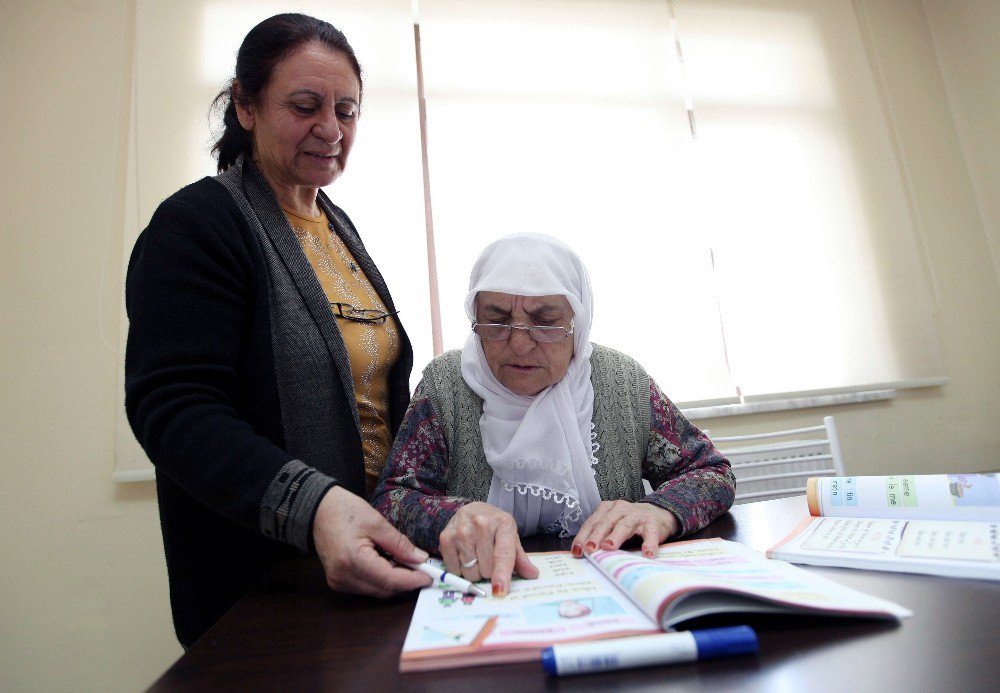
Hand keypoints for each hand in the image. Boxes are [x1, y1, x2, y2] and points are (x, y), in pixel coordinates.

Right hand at [312, 486, 432, 596]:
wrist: (318, 510)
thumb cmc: (345, 511)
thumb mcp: (376, 522)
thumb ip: (399, 544)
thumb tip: (420, 559)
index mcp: (353, 560)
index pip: (389, 580)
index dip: (412, 581)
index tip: (429, 577)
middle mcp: (344, 577)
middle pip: (383, 589)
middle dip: (405, 582)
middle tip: (422, 569)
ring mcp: (338, 582)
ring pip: (375, 591)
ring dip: (393, 582)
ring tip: (405, 564)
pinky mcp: (337, 582)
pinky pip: (365, 587)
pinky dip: (380, 580)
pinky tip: (388, 565)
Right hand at [438, 502, 538, 595]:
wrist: (471, 510)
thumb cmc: (494, 526)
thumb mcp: (511, 537)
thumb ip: (521, 558)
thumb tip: (532, 575)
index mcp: (503, 523)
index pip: (503, 555)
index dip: (501, 575)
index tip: (499, 591)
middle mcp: (481, 524)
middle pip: (486, 569)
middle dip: (489, 571)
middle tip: (488, 558)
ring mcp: (461, 531)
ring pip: (470, 572)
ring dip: (475, 571)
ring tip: (476, 556)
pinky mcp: (445, 538)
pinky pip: (454, 570)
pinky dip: (460, 569)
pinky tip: (464, 555)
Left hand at [572, 501, 679, 558]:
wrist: (657, 514)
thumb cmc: (628, 523)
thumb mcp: (612, 525)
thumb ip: (600, 536)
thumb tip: (584, 554)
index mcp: (606, 509)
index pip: (592, 523)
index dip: (583, 537)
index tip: (577, 551)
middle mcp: (620, 509)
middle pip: (605, 523)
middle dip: (596, 536)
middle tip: (589, 549)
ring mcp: (636, 515)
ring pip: (624, 525)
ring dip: (616, 537)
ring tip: (609, 548)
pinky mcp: (652, 523)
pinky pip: (650, 533)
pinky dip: (649, 543)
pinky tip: (647, 554)